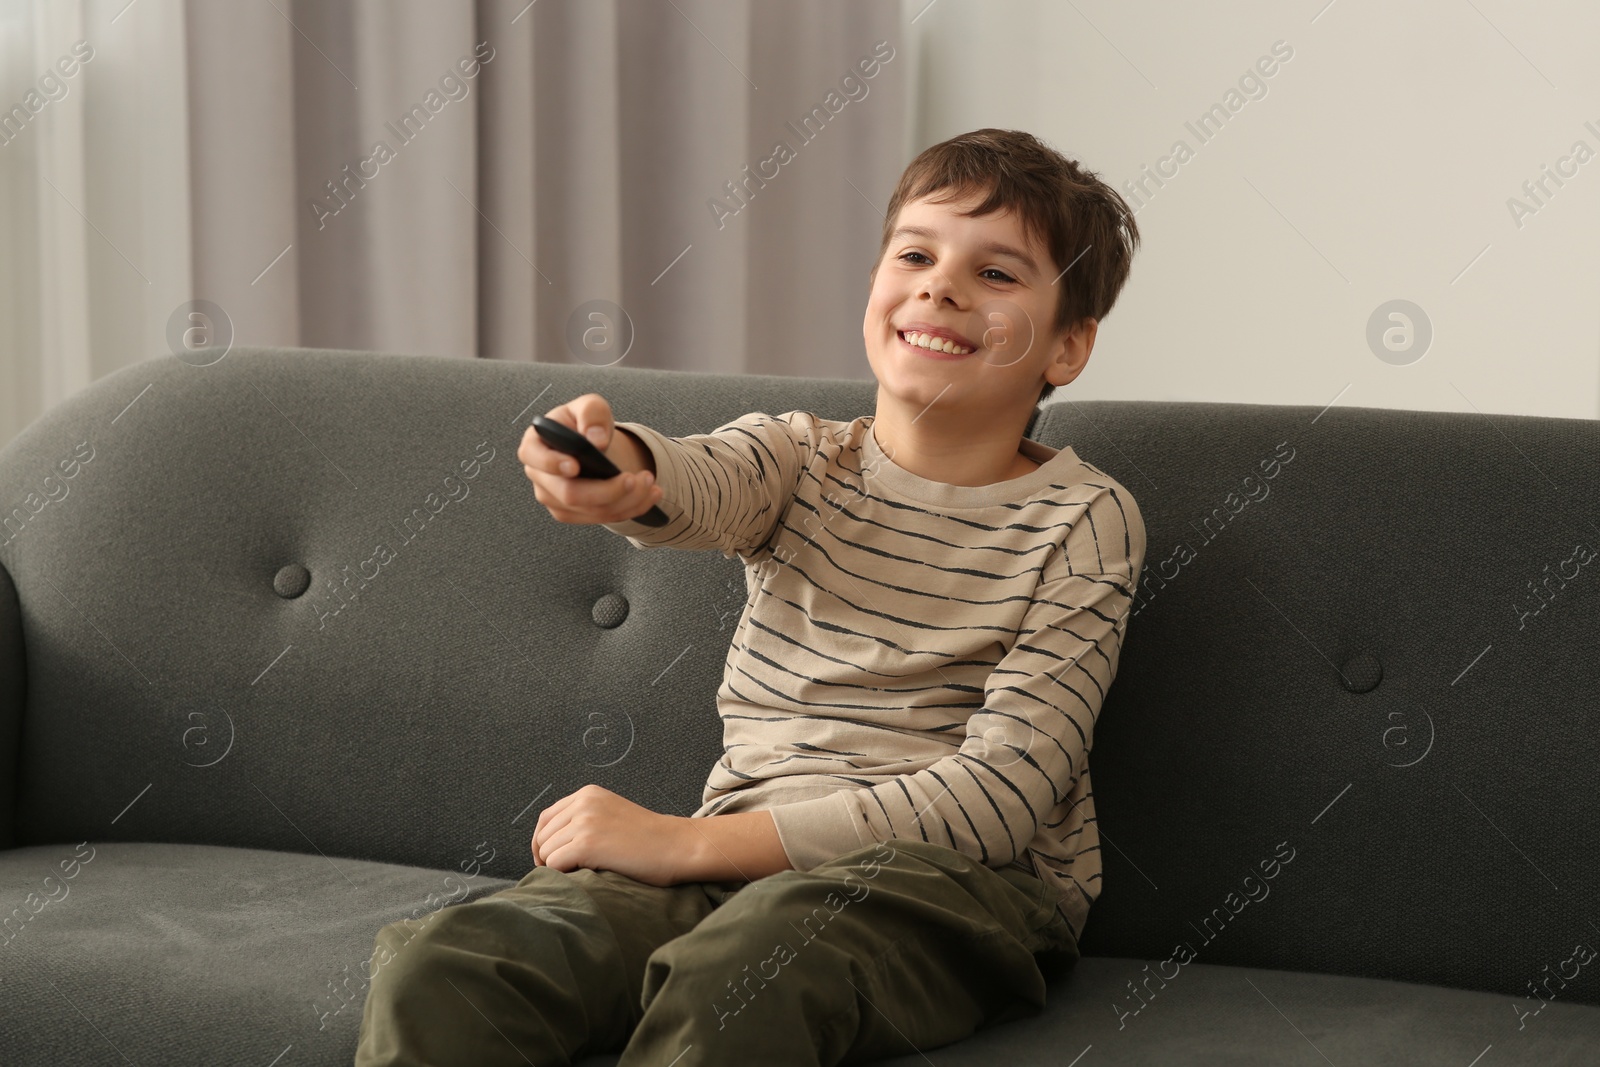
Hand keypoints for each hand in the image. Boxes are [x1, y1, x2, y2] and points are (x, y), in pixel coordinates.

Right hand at [518, 392, 662, 524]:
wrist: (593, 444)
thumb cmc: (585, 422)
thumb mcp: (591, 407)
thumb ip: (591, 414)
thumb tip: (595, 440)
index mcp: (534, 445)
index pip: (533, 457)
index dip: (552, 464)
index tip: (576, 466)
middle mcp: (539, 476)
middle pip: (569, 494)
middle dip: (607, 490)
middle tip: (636, 477)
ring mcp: (554, 498)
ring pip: (590, 511)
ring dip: (627, 501)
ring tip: (651, 483)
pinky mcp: (572, 513)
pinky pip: (601, 518)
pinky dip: (630, 508)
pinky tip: (650, 495)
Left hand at [530, 784, 690, 886]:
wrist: (677, 846)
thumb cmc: (649, 840)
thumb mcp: (612, 815)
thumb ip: (584, 819)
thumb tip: (548, 844)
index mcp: (587, 794)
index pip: (546, 818)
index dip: (543, 843)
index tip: (552, 860)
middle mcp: (583, 802)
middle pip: (542, 836)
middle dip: (548, 857)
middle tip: (565, 873)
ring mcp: (585, 822)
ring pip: (546, 852)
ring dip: (557, 868)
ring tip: (580, 874)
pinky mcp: (587, 844)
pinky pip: (554, 864)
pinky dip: (562, 875)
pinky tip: (582, 877)